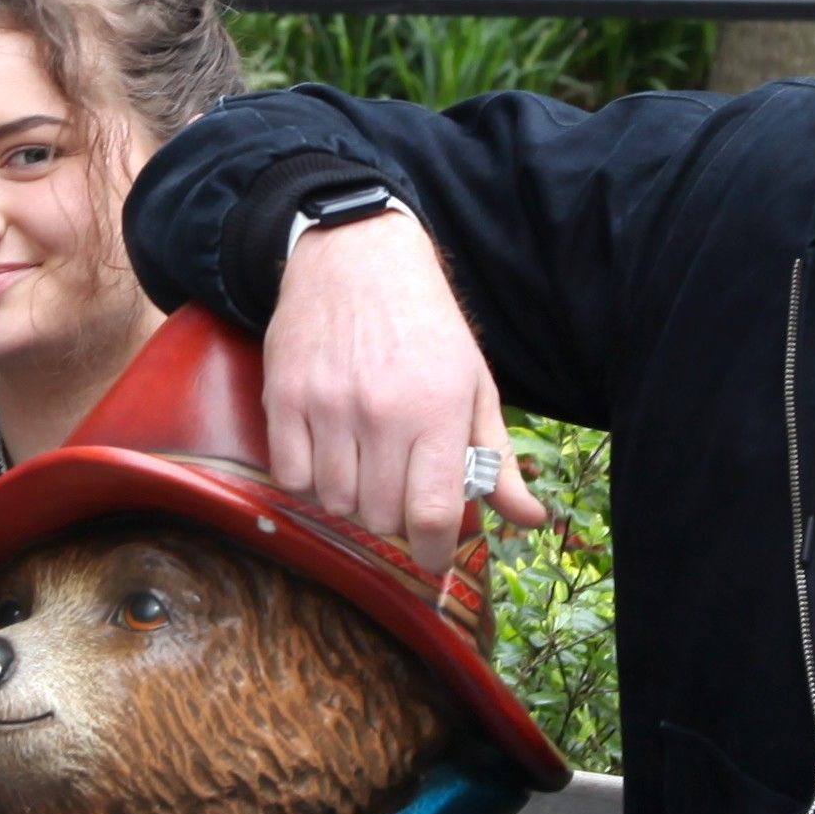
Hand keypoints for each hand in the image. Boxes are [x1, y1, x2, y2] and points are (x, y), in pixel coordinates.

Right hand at [264, 205, 544, 573]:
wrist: (357, 257)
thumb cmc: (426, 325)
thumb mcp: (474, 384)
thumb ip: (496, 459)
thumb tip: (530, 519)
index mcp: (438, 409)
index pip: (431, 513)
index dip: (433, 552)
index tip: (434, 556)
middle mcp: (382, 412)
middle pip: (380, 516)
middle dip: (395, 518)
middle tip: (400, 488)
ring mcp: (328, 405)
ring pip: (334, 503)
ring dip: (352, 500)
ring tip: (365, 466)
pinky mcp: (284, 397)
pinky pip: (291, 477)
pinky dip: (310, 481)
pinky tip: (328, 454)